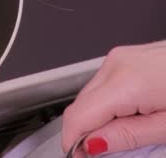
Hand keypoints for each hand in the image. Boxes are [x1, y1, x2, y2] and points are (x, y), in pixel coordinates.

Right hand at [62, 41, 165, 155]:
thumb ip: (126, 136)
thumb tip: (91, 145)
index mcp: (126, 81)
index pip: (77, 116)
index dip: (73, 142)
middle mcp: (117, 63)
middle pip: (80, 104)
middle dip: (86, 131)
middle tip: (103, 154)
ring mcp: (121, 55)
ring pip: (89, 93)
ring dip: (97, 117)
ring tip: (125, 134)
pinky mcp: (128, 55)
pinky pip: (103, 83)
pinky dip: (108, 103)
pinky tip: (129, 113)